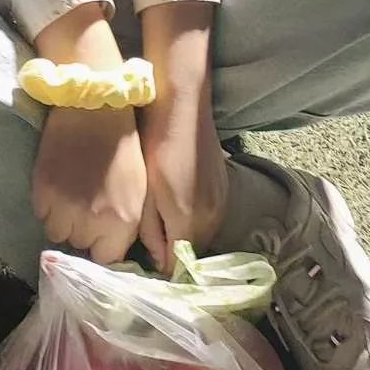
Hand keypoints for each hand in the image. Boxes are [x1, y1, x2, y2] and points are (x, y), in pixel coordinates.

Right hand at [32, 105, 147, 265]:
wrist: (94, 109)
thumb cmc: (123, 147)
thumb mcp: (139, 191)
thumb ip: (129, 227)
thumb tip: (118, 252)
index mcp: (121, 221)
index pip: (105, 259)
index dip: (103, 245)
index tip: (101, 233)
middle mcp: (91, 221)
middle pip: (79, 244)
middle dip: (83, 229)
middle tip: (88, 203)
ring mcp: (64, 207)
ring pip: (56, 232)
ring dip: (63, 218)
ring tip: (72, 193)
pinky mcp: (42, 191)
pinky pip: (42, 213)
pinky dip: (48, 203)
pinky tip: (59, 181)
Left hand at [138, 86, 227, 273]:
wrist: (183, 106)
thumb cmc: (156, 143)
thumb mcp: (145, 191)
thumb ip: (151, 230)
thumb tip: (158, 259)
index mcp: (189, 220)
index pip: (177, 264)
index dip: (160, 264)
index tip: (143, 259)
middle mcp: (212, 217)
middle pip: (193, 252)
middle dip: (173, 251)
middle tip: (151, 238)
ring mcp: (222, 202)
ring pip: (202, 235)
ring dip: (185, 235)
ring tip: (162, 219)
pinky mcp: (225, 188)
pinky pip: (209, 217)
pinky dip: (195, 219)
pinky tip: (178, 202)